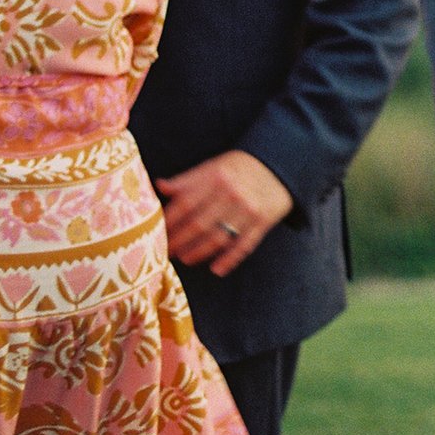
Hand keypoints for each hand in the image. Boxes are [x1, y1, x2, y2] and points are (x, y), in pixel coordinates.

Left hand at [157, 150, 295, 277]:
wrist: (280, 165)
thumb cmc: (239, 168)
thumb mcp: (213, 167)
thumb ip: (187, 179)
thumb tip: (158, 185)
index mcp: (215, 177)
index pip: (185, 204)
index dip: (168, 222)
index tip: (154, 234)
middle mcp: (232, 194)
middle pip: (199, 224)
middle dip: (179, 242)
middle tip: (166, 253)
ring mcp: (249, 209)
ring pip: (220, 237)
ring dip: (199, 252)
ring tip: (186, 259)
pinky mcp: (263, 221)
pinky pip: (245, 244)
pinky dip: (230, 259)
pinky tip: (217, 270)